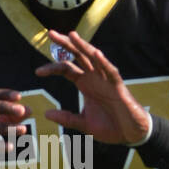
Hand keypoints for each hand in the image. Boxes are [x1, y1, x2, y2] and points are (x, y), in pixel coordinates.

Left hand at [35, 31, 150, 145]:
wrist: (130, 134)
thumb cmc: (110, 126)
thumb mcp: (83, 124)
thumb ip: (67, 118)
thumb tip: (47, 114)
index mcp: (85, 84)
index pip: (66, 68)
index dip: (52, 68)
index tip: (38, 72)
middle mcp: (94, 77)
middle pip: (78, 56)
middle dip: (65, 44)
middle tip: (50, 34)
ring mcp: (106, 80)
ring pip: (94, 58)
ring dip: (83, 46)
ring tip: (72, 35)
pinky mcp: (118, 86)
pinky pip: (111, 71)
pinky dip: (104, 63)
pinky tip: (96, 54)